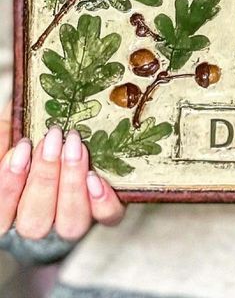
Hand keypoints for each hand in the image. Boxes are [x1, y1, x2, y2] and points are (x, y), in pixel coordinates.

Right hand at [0, 101, 124, 239]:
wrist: (75, 142)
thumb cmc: (39, 141)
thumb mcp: (16, 138)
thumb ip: (8, 136)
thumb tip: (12, 127)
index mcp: (12, 212)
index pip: (2, 214)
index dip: (10, 184)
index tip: (22, 148)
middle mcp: (41, 224)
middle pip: (35, 220)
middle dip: (44, 176)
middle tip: (54, 139)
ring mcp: (73, 222)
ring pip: (70, 223)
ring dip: (72, 183)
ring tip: (76, 147)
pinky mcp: (105, 215)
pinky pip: (107, 217)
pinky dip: (103, 201)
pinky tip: (96, 176)